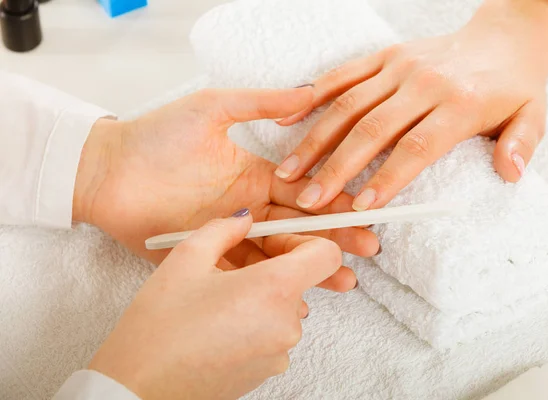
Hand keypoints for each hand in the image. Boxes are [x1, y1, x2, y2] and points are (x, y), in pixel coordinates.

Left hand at [73, 87, 378, 290]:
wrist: (106, 170)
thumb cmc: (156, 136)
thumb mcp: (212, 108)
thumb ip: (259, 103)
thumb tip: (308, 92)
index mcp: (254, 176)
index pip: (304, 190)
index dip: (335, 200)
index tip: (366, 209)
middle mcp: (247, 209)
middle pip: (300, 226)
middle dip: (334, 238)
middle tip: (368, 250)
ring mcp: (229, 236)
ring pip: (279, 255)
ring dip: (311, 266)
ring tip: (345, 280)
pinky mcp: (206, 259)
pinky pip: (244, 274)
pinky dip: (271, 284)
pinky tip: (299, 293)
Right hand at [89, 213, 341, 399]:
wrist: (139, 389)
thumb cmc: (158, 327)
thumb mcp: (185, 258)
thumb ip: (224, 228)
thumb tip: (245, 218)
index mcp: (274, 289)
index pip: (328, 255)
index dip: (305, 241)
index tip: (276, 242)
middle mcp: (287, 324)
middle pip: (301, 281)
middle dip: (272, 269)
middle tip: (231, 269)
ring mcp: (280, 352)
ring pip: (284, 308)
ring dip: (260, 298)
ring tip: (217, 302)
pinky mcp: (268, 371)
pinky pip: (273, 334)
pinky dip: (254, 324)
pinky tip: (217, 327)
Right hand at [274, 0, 547, 210]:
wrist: (503, 37)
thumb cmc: (513, 86)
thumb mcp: (534, 115)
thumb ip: (522, 143)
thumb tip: (509, 173)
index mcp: (460, 103)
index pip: (416, 146)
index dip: (386, 179)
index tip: (360, 209)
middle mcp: (425, 82)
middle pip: (373, 128)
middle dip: (337, 168)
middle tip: (310, 201)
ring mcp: (400, 66)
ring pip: (349, 104)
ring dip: (316, 140)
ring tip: (290, 172)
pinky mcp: (385, 56)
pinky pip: (343, 74)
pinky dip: (313, 97)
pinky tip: (287, 120)